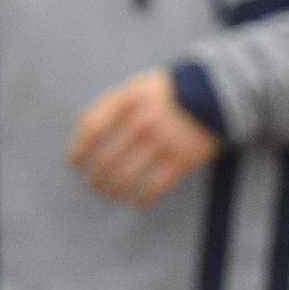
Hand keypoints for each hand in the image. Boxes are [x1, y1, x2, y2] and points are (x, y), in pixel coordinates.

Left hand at [68, 70, 219, 207]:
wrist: (214, 93)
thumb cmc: (167, 92)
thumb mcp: (136, 87)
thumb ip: (110, 106)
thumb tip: (84, 135)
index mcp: (127, 100)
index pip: (92, 128)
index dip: (79, 149)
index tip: (74, 163)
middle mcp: (141, 122)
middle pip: (106, 159)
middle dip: (95, 177)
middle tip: (93, 185)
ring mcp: (162, 142)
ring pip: (127, 176)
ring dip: (114, 190)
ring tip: (110, 195)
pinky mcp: (182, 159)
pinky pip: (155, 186)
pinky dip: (142, 198)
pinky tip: (137, 202)